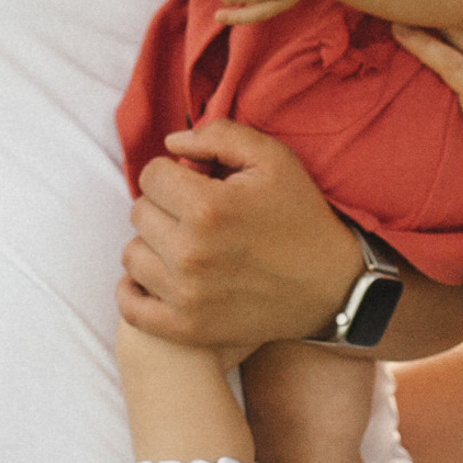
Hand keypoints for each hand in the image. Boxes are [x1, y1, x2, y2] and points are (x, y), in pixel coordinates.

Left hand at [119, 116, 360, 349]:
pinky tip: (157, 277)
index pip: (150, 175)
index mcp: (207, 207)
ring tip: (184, 244)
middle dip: (164, 206)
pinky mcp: (187, 328)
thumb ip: (219, 134)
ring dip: (152, 245)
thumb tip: (171, 143)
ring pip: (131, 254)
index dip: (174, 173)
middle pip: (139, 213)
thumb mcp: (273, 158)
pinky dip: (134, 290)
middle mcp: (190, 253)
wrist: (332, 287)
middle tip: (196, 215)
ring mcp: (185, 295)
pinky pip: (131, 306)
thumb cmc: (300, 215)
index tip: (196, 183)